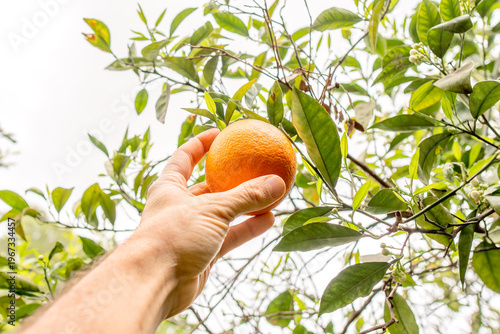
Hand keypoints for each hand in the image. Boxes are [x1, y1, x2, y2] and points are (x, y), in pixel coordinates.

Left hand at [133, 129, 286, 317]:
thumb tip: (278, 182)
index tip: (221, 134)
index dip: (201, 144)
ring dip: (247, 205)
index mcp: (170, 187)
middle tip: (255, 167)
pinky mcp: (203, 253)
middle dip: (232, 178)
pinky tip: (268, 220)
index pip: (185, 157)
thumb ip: (246, 195)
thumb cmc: (172, 237)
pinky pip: (230, 236)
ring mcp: (192, 231)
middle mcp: (179, 207)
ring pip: (224, 213)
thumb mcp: (213, 208)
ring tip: (271, 194)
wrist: (154, 284)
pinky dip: (248, 228)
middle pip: (209, 186)